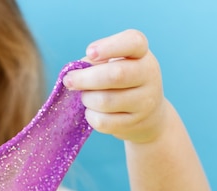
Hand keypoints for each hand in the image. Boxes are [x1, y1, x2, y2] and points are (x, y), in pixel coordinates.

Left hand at [63, 29, 166, 143]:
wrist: (148, 114)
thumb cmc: (121, 82)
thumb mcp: (114, 64)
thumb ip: (95, 62)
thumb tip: (74, 73)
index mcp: (142, 54)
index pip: (133, 42)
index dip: (109, 46)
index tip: (90, 52)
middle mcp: (149, 75)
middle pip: (115, 75)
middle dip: (85, 78)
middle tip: (68, 81)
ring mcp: (145, 101)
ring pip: (105, 101)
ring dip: (87, 99)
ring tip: (86, 97)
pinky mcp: (134, 123)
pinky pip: (103, 121)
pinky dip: (90, 115)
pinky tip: (93, 111)